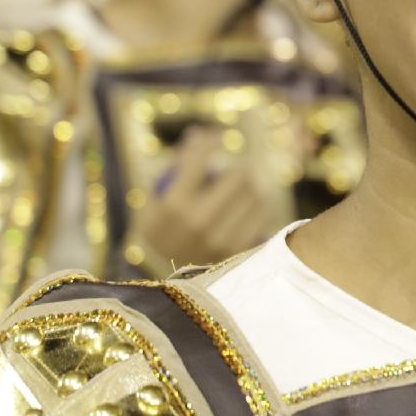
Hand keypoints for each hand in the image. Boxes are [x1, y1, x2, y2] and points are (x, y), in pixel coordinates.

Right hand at [127, 128, 276, 269]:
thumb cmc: (158, 233)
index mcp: (172, 207)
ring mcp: (220, 239)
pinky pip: (262, 218)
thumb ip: (176, 167)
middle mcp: (197, 222)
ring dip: (252, 188)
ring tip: (243, 191)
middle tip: (237, 171)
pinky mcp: (238, 253)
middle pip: (238, 178)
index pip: (197, 162)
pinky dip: (259, 207)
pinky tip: (250, 208)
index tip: (216, 138)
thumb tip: (201, 133)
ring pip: (254, 196)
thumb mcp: (153, 202)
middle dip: (239, 169)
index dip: (209, 143)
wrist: (161, 283)